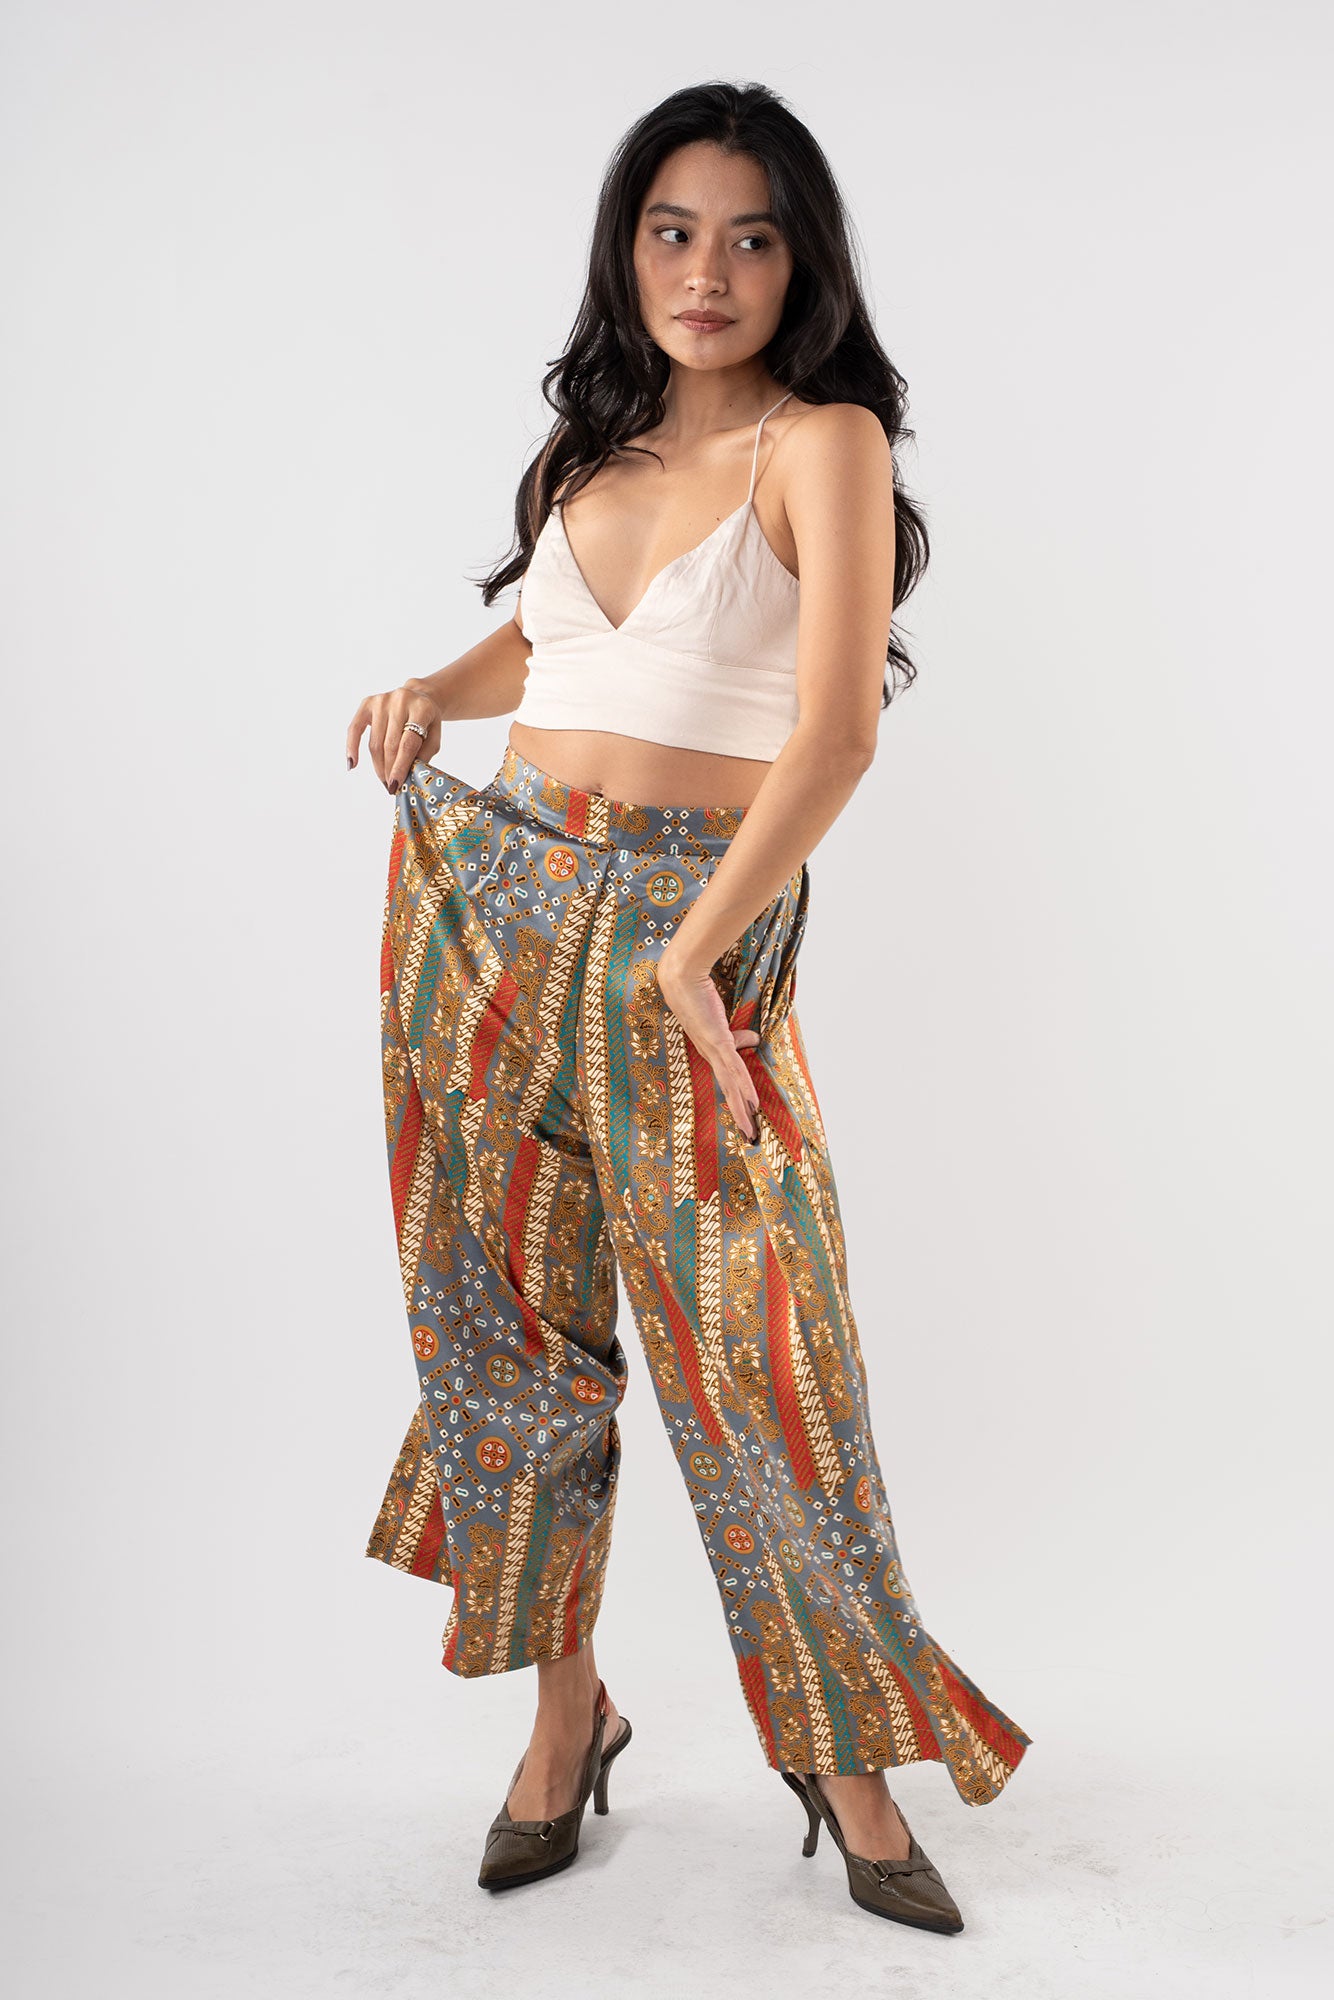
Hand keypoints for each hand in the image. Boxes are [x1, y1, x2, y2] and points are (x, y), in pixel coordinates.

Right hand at [346, 679, 442, 790]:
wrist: (419, 696)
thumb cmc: (426, 721)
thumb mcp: (434, 736)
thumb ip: (424, 754)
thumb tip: (406, 775)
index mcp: (421, 709)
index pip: (407, 743)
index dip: (400, 766)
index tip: (395, 785)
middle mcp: (400, 700)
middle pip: (390, 745)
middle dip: (389, 770)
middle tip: (390, 787)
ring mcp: (382, 700)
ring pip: (375, 742)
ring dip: (378, 766)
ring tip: (383, 780)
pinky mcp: (367, 703)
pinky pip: (355, 728)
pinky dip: (351, 747)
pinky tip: (352, 764)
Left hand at [656, 949, 761, 1143]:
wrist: (681, 979)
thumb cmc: (696, 995)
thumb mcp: (720, 1020)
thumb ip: (736, 1034)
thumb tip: (755, 1039)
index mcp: (709, 1051)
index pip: (727, 1081)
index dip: (737, 1099)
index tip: (745, 1115)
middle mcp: (709, 1055)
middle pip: (728, 1090)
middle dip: (739, 1114)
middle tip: (748, 1136)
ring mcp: (713, 1050)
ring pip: (732, 1085)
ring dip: (742, 1108)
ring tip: (749, 1129)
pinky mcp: (717, 1041)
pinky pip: (734, 1068)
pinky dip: (743, 1086)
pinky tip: (751, 1102)